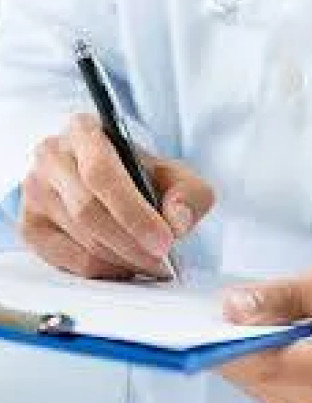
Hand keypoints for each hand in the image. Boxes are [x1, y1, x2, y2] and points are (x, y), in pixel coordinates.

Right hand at [20, 113, 213, 278]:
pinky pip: (69, 261)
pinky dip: (105, 270)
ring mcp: (35, 193)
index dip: (135, 214)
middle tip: (163, 261)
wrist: (112, 178)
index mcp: (84, 132)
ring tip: (153, 264)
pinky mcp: (31, 226)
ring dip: (124, 260)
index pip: (102, 175)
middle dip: (132, 244)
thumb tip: (177, 223)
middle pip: (88, 211)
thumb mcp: (176, 174)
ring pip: (81, 240)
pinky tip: (127, 265)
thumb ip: (188, 193)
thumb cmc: (142, 174)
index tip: (164, 241)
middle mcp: (52, 158)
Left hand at [220, 258, 311, 402]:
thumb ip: (283, 295)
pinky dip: (255, 353)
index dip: (223, 337)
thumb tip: (231, 307)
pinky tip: (268, 331)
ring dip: (243, 343)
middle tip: (236, 300)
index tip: (203, 309)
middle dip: (231, 334)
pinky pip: (259, 381)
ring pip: (247, 377)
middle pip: (246, 373)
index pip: (255, 365)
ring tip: (259, 312)